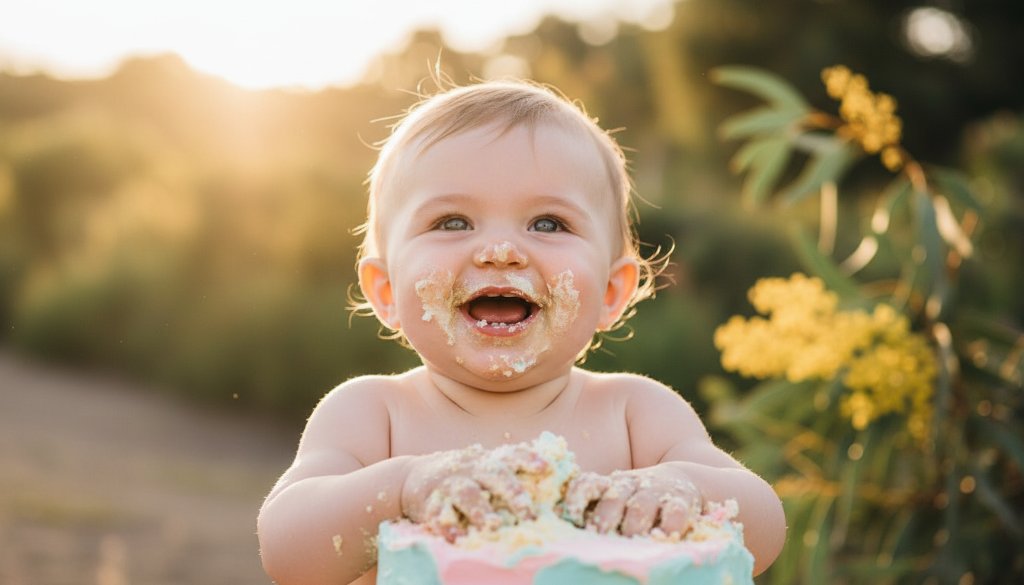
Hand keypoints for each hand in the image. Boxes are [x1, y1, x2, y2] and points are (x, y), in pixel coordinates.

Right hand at [401, 443, 548, 539]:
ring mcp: (450, 484)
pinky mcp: (430, 503)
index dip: (529, 459)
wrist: (410, 478)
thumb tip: (555, 471)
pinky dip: (447, 526)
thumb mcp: (483, 467)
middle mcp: (470, 469)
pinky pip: (439, 514)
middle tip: (529, 512)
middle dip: (513, 491)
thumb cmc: (460, 476)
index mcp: (487, 461)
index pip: (512, 455)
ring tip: (493, 524)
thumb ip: (510, 471)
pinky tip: (457, 538)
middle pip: (494, 474)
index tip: (546, 468)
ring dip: (481, 509)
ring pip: (467, 493)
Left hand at [562, 469, 701, 537]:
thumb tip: (560, 521)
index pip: (588, 484)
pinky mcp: (681, 501)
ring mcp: (656, 492)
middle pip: (614, 498)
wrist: (682, 479)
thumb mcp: (616, 496)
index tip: (572, 514)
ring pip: (641, 506)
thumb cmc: (639, 496)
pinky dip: (669, 526)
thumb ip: (593, 508)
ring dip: (633, 524)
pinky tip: (663, 537)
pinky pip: (675, 512)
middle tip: (599, 534)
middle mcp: (630, 486)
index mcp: (610, 485)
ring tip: (629, 539)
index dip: (578, 496)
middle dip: (605, 517)